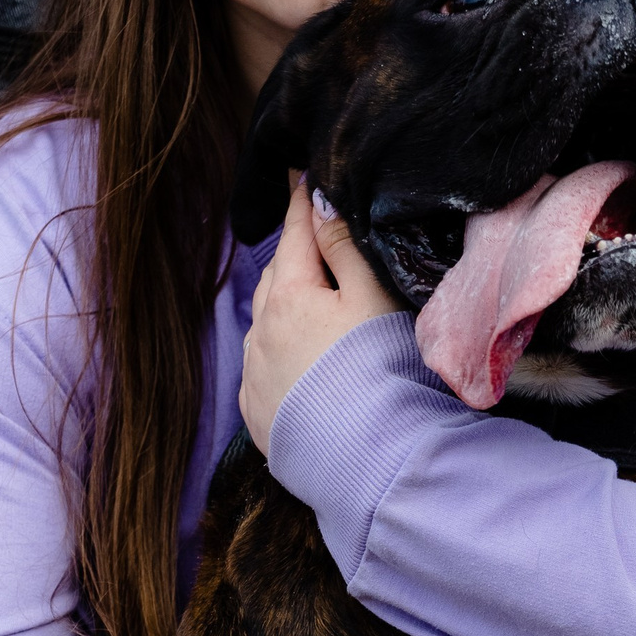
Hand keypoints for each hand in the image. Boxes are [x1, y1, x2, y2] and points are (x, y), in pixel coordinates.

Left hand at [240, 176, 401, 451]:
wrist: (368, 460)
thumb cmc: (380, 371)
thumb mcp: (372, 299)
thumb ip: (345, 248)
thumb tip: (319, 203)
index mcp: (288, 297)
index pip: (295, 236)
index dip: (301, 203)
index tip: (300, 174)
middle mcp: (260, 334)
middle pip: (276, 279)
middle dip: (292, 257)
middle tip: (310, 238)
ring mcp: (255, 377)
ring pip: (265, 324)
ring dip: (282, 307)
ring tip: (307, 304)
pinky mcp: (259, 416)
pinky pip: (263, 370)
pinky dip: (277, 355)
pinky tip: (298, 363)